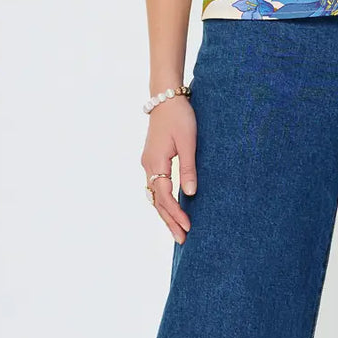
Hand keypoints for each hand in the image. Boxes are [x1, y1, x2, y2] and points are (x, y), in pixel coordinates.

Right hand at [142, 97, 197, 243]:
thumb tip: (190, 194)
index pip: (165, 196)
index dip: (176, 214)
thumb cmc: (180, 117)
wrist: (165, 97)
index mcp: (155, 163)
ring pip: (155, 196)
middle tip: (182, 240)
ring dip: (165, 214)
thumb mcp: (188, 142)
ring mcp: (148, 163)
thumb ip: (188, 168)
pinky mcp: (152, 160)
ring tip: (177, 230)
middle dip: (169, 221)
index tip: (188, 228)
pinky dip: (163, 201)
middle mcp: (148, 166)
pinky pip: (156, 187)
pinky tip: (171, 209)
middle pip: (157, 201)